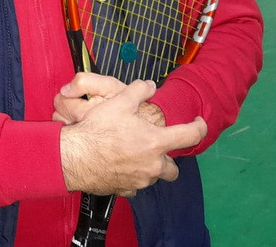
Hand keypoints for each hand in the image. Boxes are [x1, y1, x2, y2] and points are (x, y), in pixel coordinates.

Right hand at [59, 79, 205, 196]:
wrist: (75, 156)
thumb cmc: (98, 130)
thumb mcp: (120, 101)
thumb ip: (139, 90)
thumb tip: (151, 85)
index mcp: (157, 142)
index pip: (190, 136)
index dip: (200, 127)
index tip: (200, 123)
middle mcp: (153, 165)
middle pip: (174, 169)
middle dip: (169, 159)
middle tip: (157, 148)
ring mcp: (140, 180)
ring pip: (153, 176)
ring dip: (149, 167)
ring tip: (133, 154)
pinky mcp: (125, 190)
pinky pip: (135, 185)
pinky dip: (131, 177)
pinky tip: (120, 165)